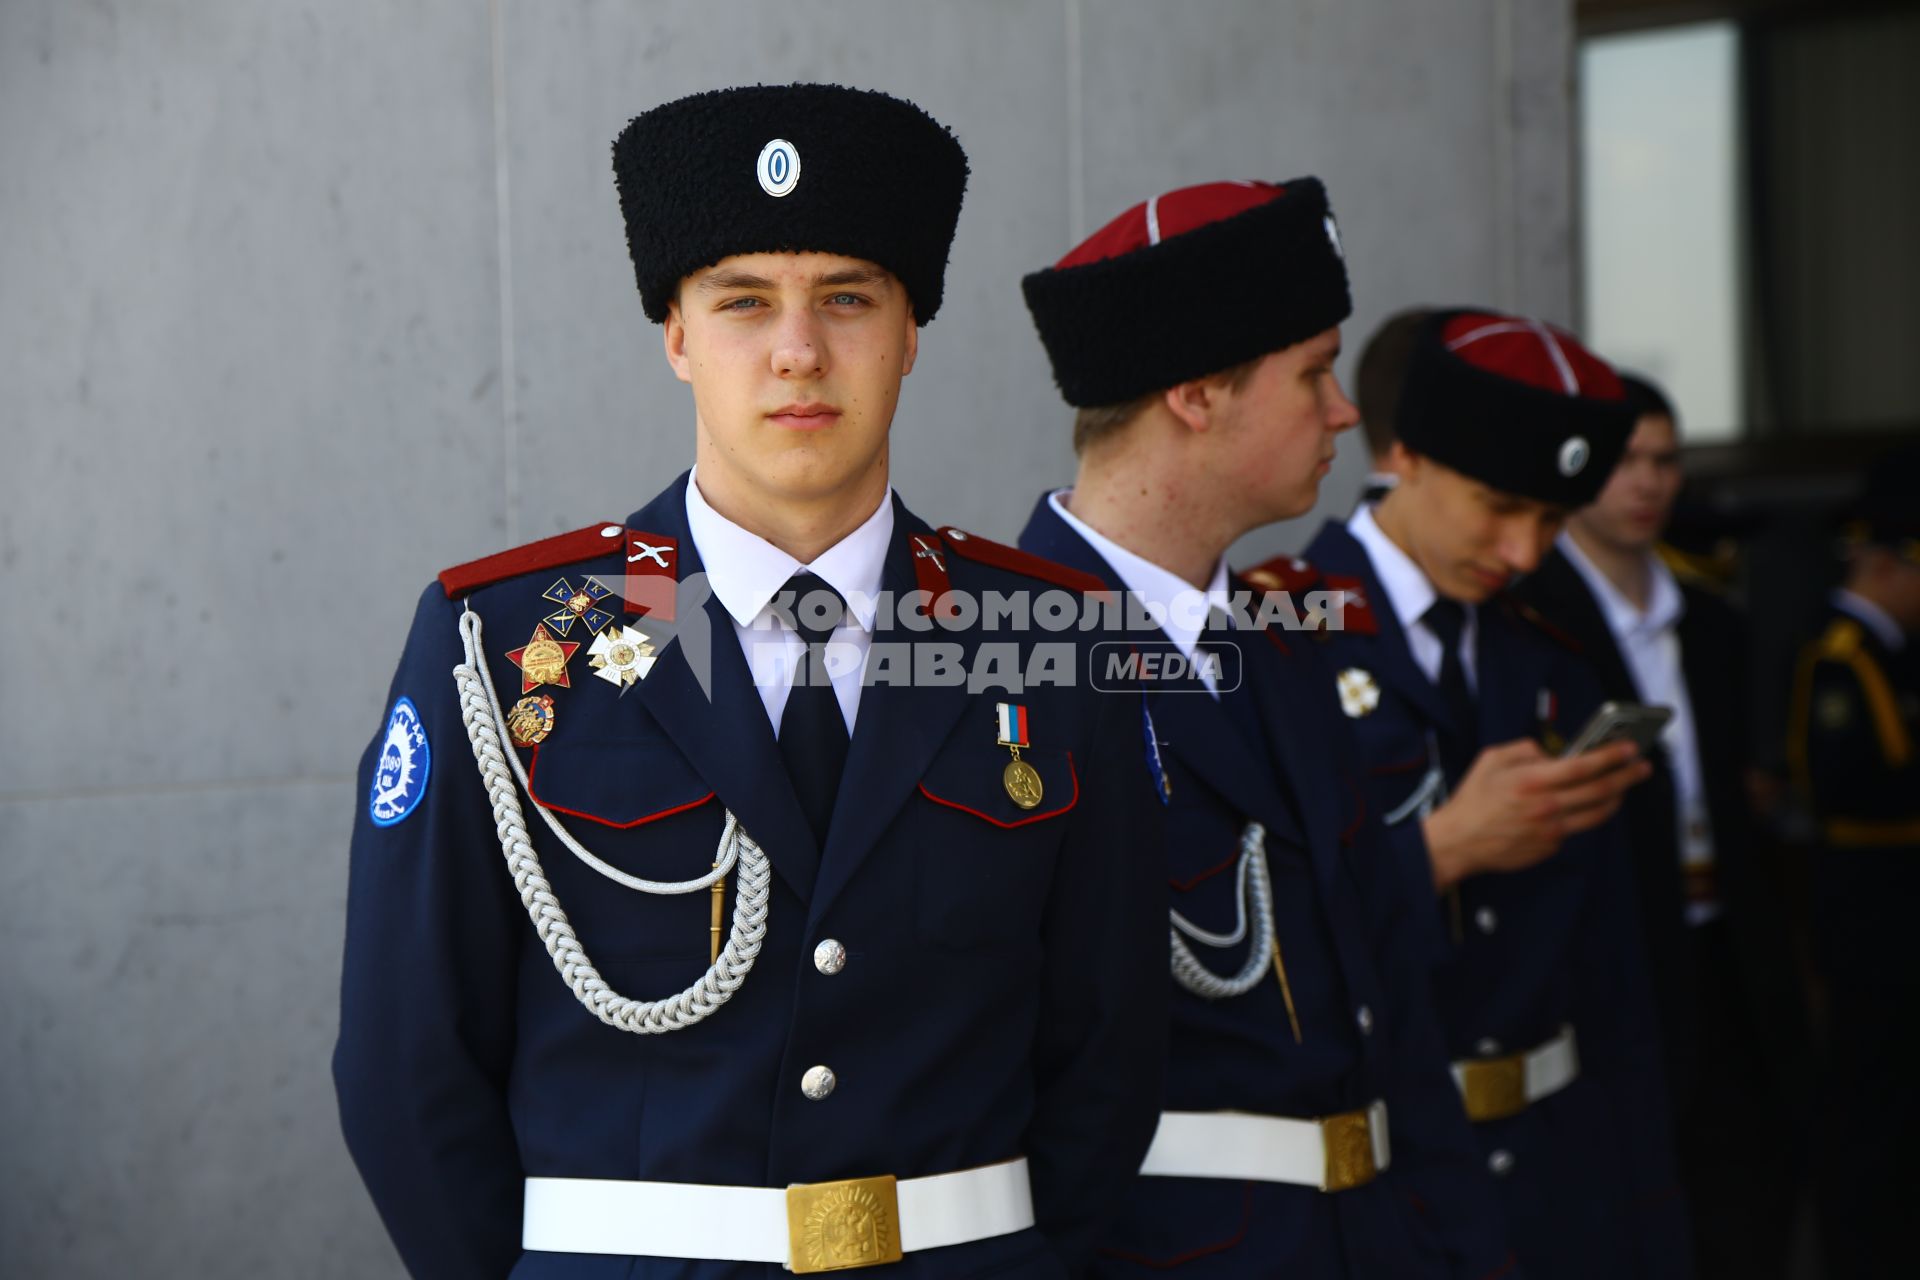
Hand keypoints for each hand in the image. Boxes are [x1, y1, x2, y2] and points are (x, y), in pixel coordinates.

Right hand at [1422, 738, 1649, 889]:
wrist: (1460, 841)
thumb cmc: (1473, 799)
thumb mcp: (1491, 759)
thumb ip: (1525, 749)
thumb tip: (1552, 754)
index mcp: (1532, 780)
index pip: (1584, 766)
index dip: (1612, 755)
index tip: (1630, 748)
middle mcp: (1547, 806)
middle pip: (1601, 790)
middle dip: (1627, 776)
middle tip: (1642, 767)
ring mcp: (1552, 830)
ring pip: (1598, 814)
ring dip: (1617, 798)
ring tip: (1623, 787)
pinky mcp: (1551, 846)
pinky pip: (1576, 828)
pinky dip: (1583, 815)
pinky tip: (1584, 806)